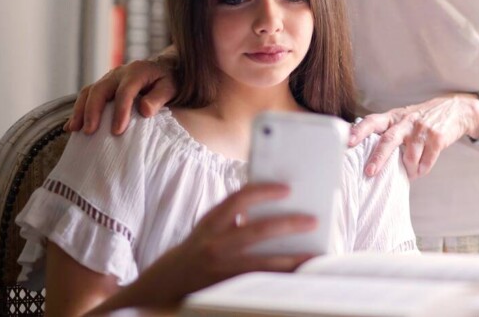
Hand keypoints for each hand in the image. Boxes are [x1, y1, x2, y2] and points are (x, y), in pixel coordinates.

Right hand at [66, 57, 178, 135]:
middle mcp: (119, 73)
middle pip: (100, 89)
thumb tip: (144, 110)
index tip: (117, 131)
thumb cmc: (169, 80)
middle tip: (90, 131)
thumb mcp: (170, 87)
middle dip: (93, 111)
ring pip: (89, 92)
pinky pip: (87, 96)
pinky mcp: (103, 86)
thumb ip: (159, 98)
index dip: (120, 111)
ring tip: (75, 130)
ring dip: (80, 111)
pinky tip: (71, 127)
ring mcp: (109, 78)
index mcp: (137, 71)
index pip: (125, 91)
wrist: (164, 67)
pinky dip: (78, 110)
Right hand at [90, 184, 318, 311]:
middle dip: (287, 225)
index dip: (262, 191)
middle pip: (256, 231)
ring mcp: (220, 271)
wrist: (164, 286)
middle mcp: (213, 246)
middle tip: (312, 220)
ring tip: (314, 254)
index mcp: (210, 224)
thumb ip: (233, 218)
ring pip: (262, 264)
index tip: (286, 188)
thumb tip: (273, 209)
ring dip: (291, 259)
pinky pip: (259, 284)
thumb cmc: (197, 251)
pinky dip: (279, 280)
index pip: (237, 200)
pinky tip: (298, 276)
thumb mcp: (208, 229)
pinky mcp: (226, 291)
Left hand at [348, 94, 478, 179]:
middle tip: (369, 172)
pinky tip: (420, 170)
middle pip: (389, 140)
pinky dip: (421, 170)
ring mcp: (422, 129)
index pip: (372, 121)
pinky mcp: (437, 138)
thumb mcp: (402, 119)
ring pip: (410, 157)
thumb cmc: (422, 119)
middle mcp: (406, 121)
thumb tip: (366, 155)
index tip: (348, 142)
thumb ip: (388, 132)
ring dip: (408, 169)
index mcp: (393, 117)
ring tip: (409, 173)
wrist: (455, 110)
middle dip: (378, 158)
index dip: (359, 131)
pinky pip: (426, 162)